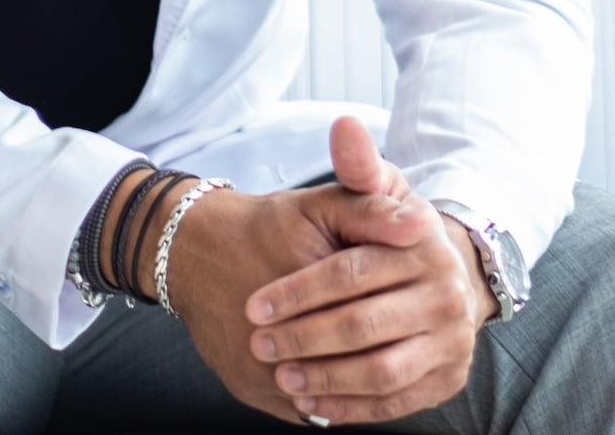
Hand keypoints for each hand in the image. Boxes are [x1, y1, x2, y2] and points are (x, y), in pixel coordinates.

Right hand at [144, 121, 429, 423]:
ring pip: (330, 395)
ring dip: (362, 385)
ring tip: (386, 364)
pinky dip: (332, 400)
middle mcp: (272, 340)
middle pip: (354, 362)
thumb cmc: (263, 224)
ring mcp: (259, 372)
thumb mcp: (318, 205)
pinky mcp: (248, 389)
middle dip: (384, 350)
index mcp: (301, 287)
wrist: (192, 248)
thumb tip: (422, 226)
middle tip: (411, 340)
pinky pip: (304, 409)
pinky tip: (349, 382)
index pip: (368, 314)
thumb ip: (370, 212)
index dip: (400, 309)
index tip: (418, 305)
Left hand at [244, 118, 492, 425]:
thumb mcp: (373, 189)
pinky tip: (313, 401)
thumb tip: (345, 125)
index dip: (299, 292)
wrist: (437, 271)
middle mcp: (448, 295)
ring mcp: (451, 340)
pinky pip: (396, 403)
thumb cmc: (387, 227)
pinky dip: (353, 408)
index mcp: (426, 245)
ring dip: (326, 378)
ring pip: (381, 371)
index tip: (256, 306)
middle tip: (259, 345)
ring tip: (282, 375)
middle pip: (363, 325)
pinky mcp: (447, 379)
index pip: (351, 272)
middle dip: (304, 338)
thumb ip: (356, 164)